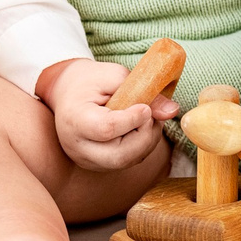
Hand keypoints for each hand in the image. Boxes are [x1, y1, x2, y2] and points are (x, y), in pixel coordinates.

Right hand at [38, 57, 176, 171]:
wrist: (69, 93)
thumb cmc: (91, 81)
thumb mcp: (115, 76)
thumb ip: (142, 89)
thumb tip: (172, 111)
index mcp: (75, 119)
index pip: (106, 129)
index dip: (132, 120)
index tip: (145, 107)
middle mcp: (77, 146)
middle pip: (118, 155)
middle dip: (144, 136)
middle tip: (150, 114)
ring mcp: (86, 159)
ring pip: (125, 162)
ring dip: (146, 141)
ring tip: (147, 118)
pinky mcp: (97, 164)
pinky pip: (125, 162)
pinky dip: (140, 147)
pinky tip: (140, 128)